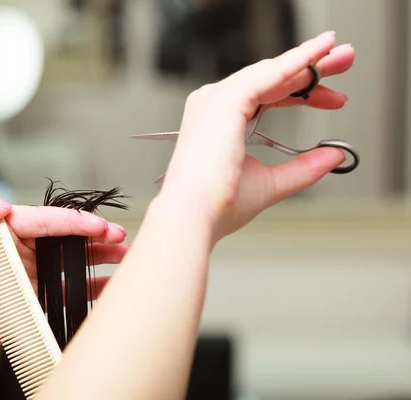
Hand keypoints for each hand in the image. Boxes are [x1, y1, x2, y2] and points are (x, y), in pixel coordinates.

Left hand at [0, 188, 128, 383]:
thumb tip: (3, 203)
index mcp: (0, 230)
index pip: (44, 219)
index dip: (75, 221)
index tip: (99, 226)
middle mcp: (17, 248)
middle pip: (64, 236)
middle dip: (94, 234)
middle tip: (119, 236)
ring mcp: (28, 273)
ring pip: (70, 258)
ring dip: (97, 256)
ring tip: (124, 256)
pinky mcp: (33, 297)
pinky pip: (67, 287)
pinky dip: (89, 285)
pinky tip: (108, 284)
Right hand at [161, 31, 354, 237]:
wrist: (195, 214)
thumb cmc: (217, 203)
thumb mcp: (270, 182)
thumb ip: (302, 167)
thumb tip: (334, 156)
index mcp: (217, 122)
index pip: (265, 97)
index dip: (301, 94)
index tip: (331, 100)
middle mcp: (213, 104)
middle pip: (270, 78)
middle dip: (310, 69)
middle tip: (343, 60)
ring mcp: (216, 99)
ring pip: (271, 71)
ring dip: (309, 60)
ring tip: (342, 55)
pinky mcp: (225, 100)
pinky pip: (268, 74)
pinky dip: (296, 62)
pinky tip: (319, 54)